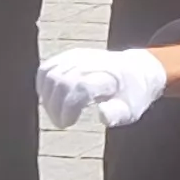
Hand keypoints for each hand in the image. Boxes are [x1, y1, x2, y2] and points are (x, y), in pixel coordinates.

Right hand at [35, 46, 168, 130]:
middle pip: (60, 82)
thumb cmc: (132, 96)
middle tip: (63, 123)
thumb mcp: (131, 110)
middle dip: (55, 107)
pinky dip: (42, 87)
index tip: (69, 123)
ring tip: (57, 114)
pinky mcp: (69, 56)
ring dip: (47, 99)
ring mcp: (78, 56)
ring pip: (49, 75)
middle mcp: (91, 62)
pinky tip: (51, 100)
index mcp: (108, 75)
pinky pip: (45, 70)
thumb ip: (116, 114)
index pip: (79, 87)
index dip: (68, 107)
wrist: (137, 71)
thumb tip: (101, 115)